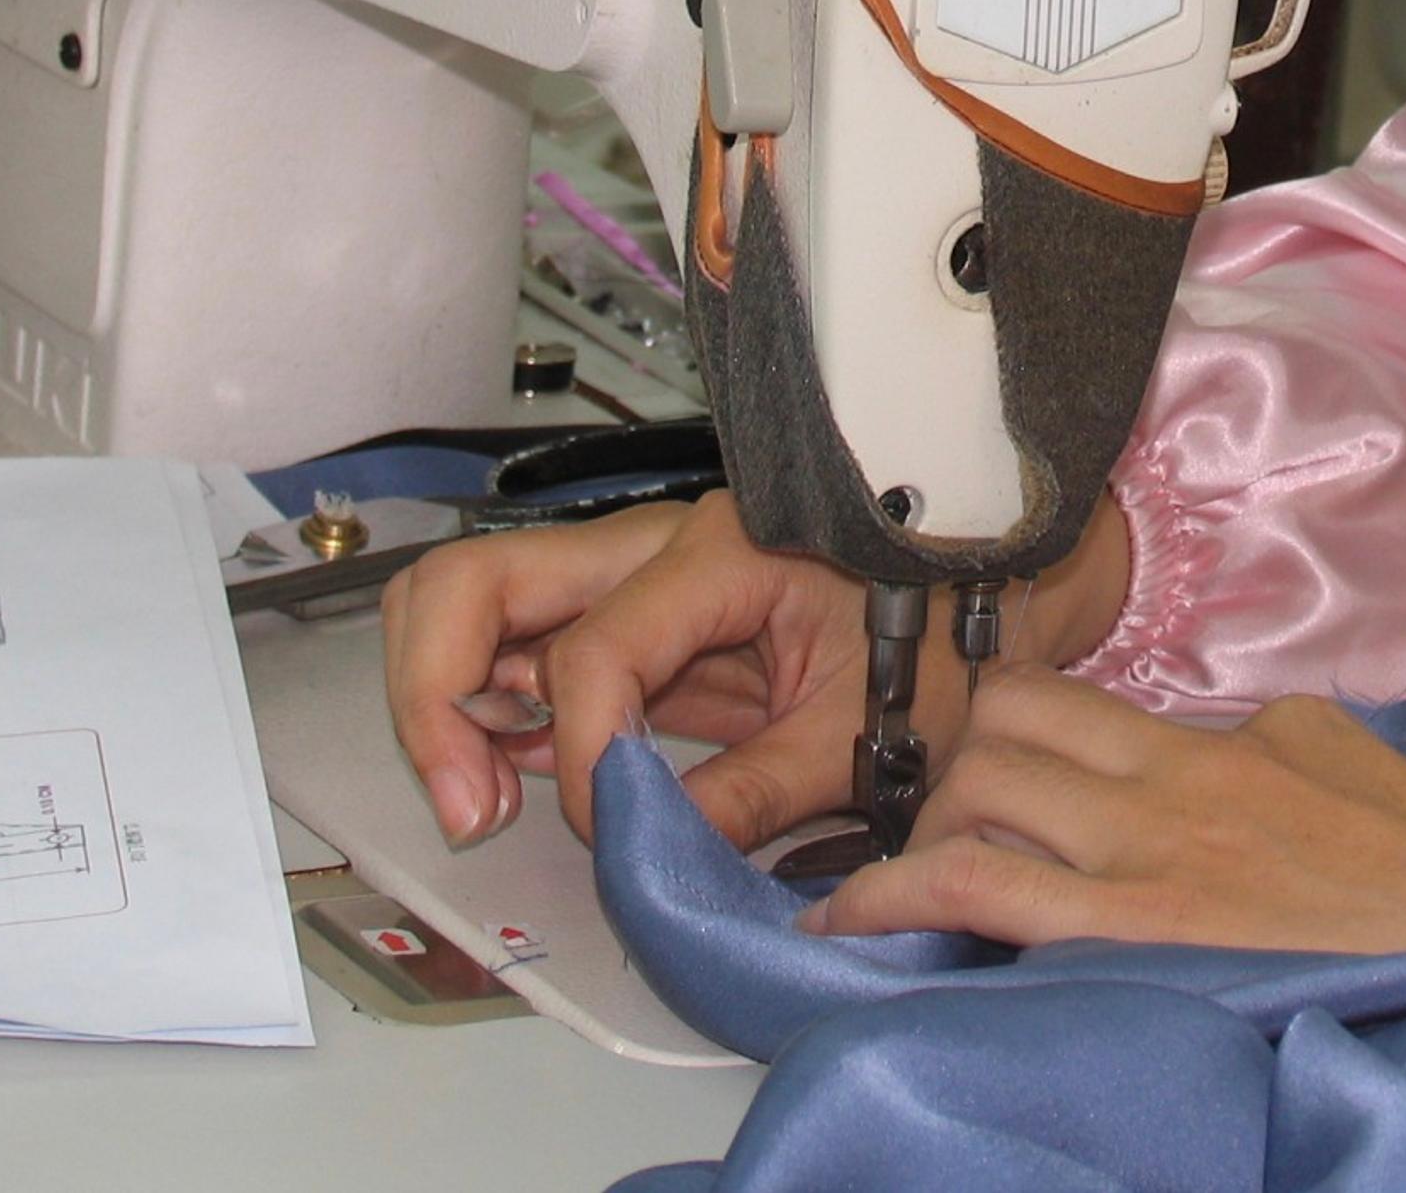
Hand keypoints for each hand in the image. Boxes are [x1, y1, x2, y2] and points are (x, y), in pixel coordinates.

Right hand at [379, 489, 1136, 851]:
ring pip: (471, 605)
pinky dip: (481, 713)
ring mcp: (619, 582)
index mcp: (719, 555)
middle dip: (435, 693)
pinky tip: (502, 780)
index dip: (583, 754)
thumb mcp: (866, 726)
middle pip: (476, 581)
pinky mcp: (615, 624)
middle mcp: (648, 550)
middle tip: (462, 804)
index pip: (595, 653)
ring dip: (444, 701)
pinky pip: (514, 653)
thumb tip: (657, 853)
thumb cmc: (933, 631)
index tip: (607, 826)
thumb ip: (760, 792)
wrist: (970, 589)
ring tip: (473, 801)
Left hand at [805, 668, 1405, 957]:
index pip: (1055, 690)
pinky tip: (849, 920)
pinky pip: (981, 890)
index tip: (956, 758)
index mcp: (1214, 737)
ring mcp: (1144, 851)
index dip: (986, 719)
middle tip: (917, 826)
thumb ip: (1260, 743)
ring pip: (972, 791)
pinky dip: (895, 897)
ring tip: (876, 881)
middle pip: (995, 726)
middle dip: (938, 771)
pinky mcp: (1134, 929)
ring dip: (907, 831)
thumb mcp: (1342, 763)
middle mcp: (1166, 778)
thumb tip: (1220, 739)